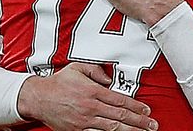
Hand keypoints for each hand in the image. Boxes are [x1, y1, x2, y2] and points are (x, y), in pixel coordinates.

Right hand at [17, 62, 157, 130]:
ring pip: (112, 128)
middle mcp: (91, 107)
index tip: (147, 110)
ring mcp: (85, 121)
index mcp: (93, 91)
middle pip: (120, 116)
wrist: (39, 98)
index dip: (136, 106)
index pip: (120, 100)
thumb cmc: (58, 83)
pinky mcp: (78, 130)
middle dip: (139, 122)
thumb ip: (95, 70)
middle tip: (152, 125)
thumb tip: (108, 78)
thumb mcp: (77, 68)